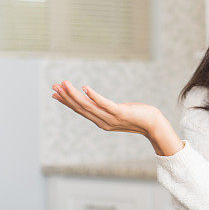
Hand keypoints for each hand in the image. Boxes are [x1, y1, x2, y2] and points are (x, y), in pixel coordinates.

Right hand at [51, 81, 182, 155]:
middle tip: (54, 86)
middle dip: (66, 97)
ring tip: (65, 84)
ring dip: (75, 95)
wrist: (154, 125)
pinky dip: (94, 96)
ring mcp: (111, 118)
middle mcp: (103, 122)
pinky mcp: (120, 112)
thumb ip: (107, 109)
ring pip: (88, 106)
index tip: (55, 93)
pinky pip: (104, 104)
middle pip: (81, 108)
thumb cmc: (138, 116)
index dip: (67, 102)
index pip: (80, 111)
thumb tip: (98, 101)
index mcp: (101, 122)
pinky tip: (85, 88)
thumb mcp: (119, 112)